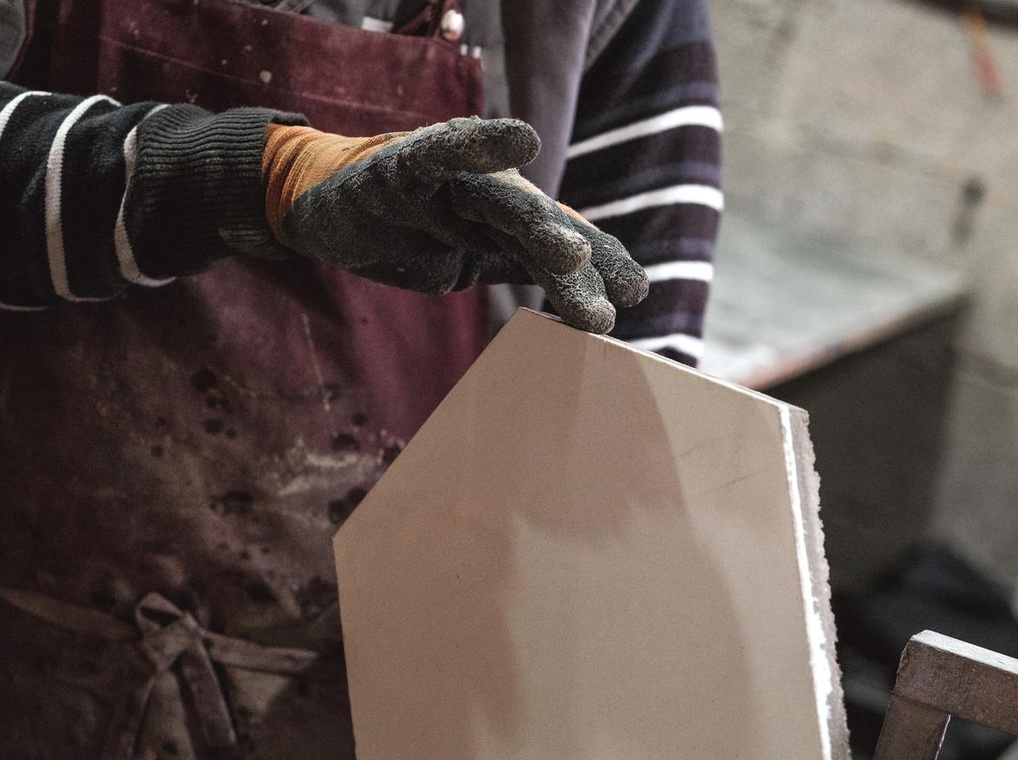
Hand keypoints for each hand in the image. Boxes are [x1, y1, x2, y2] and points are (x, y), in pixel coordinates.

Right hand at [262, 117, 647, 332]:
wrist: (324, 211)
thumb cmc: (407, 232)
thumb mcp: (472, 261)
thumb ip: (524, 268)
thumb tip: (590, 304)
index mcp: (505, 220)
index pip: (560, 246)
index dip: (598, 267)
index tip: (634, 294)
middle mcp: (488, 193)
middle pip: (542, 230)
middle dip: (582, 261)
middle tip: (618, 296)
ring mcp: (449, 180)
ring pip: (505, 202)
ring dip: (543, 227)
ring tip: (574, 254)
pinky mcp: (404, 166)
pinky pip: (444, 154)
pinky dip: (479, 143)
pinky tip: (520, 138)